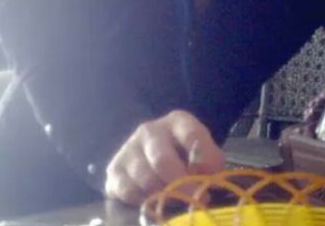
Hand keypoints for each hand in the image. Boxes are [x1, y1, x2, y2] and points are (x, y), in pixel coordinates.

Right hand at [105, 110, 224, 205]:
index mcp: (178, 121)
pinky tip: (151, 201)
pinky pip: (128, 191)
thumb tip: (206, 185)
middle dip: (179, 185)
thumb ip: (210, 164)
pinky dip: (142, 201)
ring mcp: (129, 148)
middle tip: (190, 202)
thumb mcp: (203, 154)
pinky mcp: (114, 169)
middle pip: (162, 160)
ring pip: (145, 178)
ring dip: (161, 196)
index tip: (208, 184)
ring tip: (172, 204)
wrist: (150, 162)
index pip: (192, 136)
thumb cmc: (185, 157)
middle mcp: (151, 130)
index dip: (202, 162)